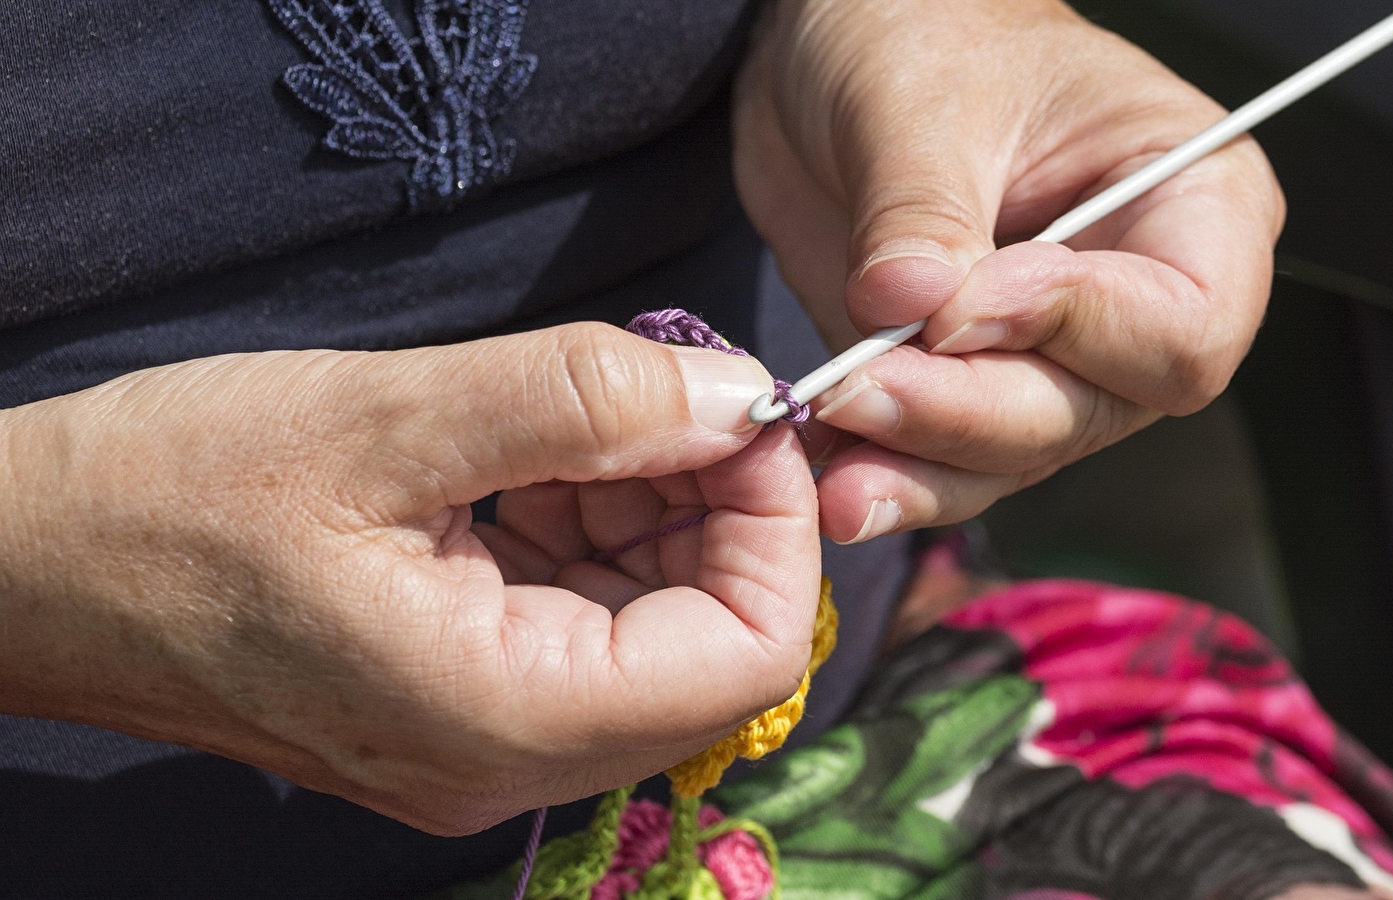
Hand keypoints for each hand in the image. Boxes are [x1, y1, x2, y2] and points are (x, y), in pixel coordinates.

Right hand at [0, 323, 818, 834]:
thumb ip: (582, 403)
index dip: (775, 526)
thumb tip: (737, 398)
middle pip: (710, 645)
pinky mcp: (455, 698)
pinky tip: (524, 457)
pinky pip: (578, 621)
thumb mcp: (386, 418)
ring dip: (647, 509)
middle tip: (659, 392)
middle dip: (713, 507)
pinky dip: (587, 527)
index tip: (739, 412)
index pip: (745, 658)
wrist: (26, 560)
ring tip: (565, 419)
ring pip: (651, 626)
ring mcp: (483, 737)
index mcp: (503, 717)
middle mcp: (509, 758)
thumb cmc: (171, 492)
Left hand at [735, 0, 1283, 542]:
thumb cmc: (924, 29)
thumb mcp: (920, 99)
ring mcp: (1051, 354)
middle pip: (1090, 408)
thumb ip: (921, 210)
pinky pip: (944, 460)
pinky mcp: (968, 386)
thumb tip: (909, 303)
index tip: (961, 307)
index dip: (1078, 329)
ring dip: (921, 466)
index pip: (1185, 322)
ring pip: (1015, 452)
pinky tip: (832, 475)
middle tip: (862, 389)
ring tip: (838, 468)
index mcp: (1191, 202)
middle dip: (970, 410)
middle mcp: (1134, 300)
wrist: (840, 50)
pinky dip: (888, 475)